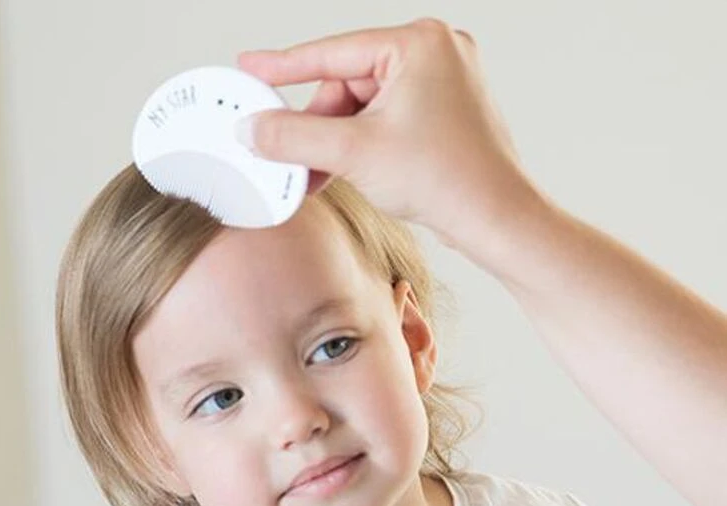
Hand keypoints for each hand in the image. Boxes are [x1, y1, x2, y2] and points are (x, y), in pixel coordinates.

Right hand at [237, 18, 543, 265]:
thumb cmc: (447, 180)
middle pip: (349, 84)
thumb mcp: (354, 155)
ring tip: (321, 176)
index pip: (333, 52)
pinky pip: (388, 119)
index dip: (285, 66)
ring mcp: (444, 82)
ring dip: (339, 142)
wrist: (496, 219)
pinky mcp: (446, 112)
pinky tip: (348, 172)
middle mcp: (436, 52)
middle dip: (319, 126)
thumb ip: (295, 138)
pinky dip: (363, 145)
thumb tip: (254, 129)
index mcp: (419, 43)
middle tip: (292, 159)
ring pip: (366, 106)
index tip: (251, 68)